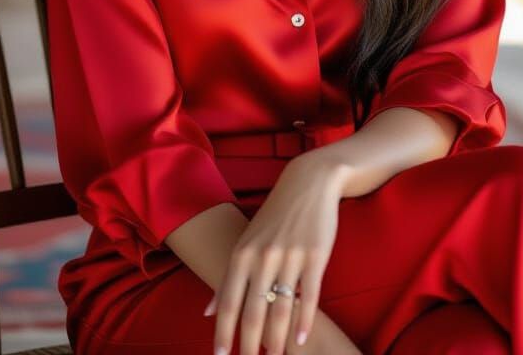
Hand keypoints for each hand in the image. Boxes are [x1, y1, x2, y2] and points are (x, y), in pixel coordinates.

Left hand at [204, 152, 349, 354]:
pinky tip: (301, 340)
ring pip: (281, 309)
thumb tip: (207, 312)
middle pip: (253, 311)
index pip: (228, 303)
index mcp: (242, 253)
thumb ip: (228, 277)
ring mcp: (290, 256)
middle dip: (249, 345)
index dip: (223, 333)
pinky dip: (305, 321)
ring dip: (277, 339)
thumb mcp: (246, 240)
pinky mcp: (316, 256)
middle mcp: (263, 256)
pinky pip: (309, 296)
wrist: (308, 183)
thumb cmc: (275, 216)